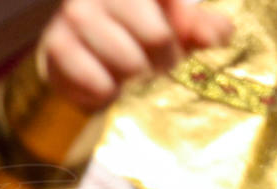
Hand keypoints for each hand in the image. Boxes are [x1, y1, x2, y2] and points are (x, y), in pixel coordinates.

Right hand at [39, 0, 233, 111]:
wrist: (76, 54)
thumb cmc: (133, 33)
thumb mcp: (174, 25)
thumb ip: (201, 26)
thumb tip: (220, 35)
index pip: (175, 3)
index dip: (184, 30)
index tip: (178, 40)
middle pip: (158, 37)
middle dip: (163, 60)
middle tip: (152, 62)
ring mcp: (76, 14)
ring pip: (130, 64)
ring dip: (134, 77)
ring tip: (125, 70)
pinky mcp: (57, 46)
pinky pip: (101, 84)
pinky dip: (106, 92)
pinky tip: (101, 78)